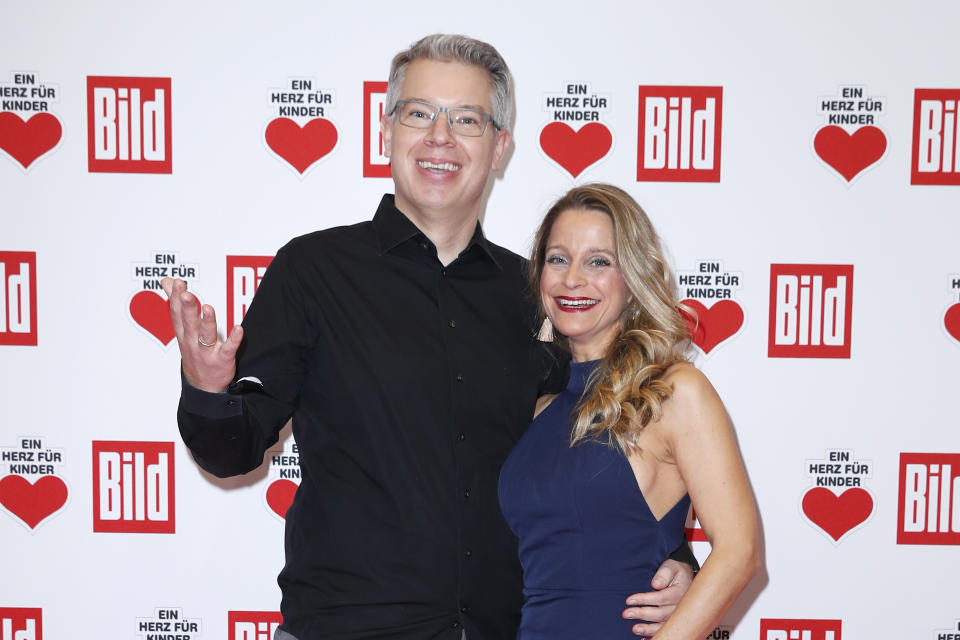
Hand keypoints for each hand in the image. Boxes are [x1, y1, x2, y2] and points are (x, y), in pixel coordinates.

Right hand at [161, 277, 241, 391]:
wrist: (203, 386)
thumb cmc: (194, 352)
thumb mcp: (182, 330)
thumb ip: (177, 304)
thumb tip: (167, 282)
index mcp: (183, 333)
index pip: (177, 313)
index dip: (176, 297)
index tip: (176, 282)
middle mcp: (192, 342)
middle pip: (189, 322)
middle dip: (187, 307)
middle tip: (186, 292)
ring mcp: (206, 351)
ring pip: (205, 335)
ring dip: (207, 322)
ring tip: (208, 308)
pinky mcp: (222, 359)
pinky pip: (228, 349)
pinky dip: (234, 339)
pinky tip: (238, 329)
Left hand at [622, 558, 693, 636]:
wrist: (686, 577)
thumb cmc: (676, 571)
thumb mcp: (671, 566)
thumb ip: (664, 573)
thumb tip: (656, 584)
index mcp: (679, 592)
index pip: (660, 598)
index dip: (644, 600)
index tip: (629, 600)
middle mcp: (681, 606)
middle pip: (661, 613)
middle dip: (642, 614)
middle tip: (626, 614)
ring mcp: (679, 615)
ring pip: (663, 624)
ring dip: (648, 628)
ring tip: (634, 628)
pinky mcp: (675, 620)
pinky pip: (666, 629)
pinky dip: (655, 633)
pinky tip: (643, 635)